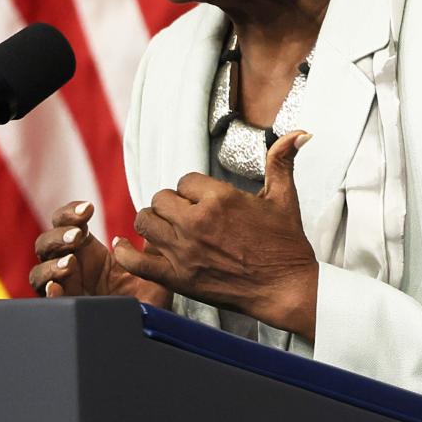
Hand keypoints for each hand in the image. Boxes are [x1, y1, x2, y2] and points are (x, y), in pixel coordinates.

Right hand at [29, 200, 171, 307]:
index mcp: (89, 252)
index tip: (88, 210)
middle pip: (46, 244)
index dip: (70, 212)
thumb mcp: (152, 268)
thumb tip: (149, 220)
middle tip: (78, 236)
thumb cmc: (149, 298)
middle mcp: (73, 268)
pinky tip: (57, 289)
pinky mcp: (68, 311)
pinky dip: (49, 293)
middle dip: (58, 236)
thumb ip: (148, 246)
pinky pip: (47, 303)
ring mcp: (67, 290)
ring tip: (71, 263)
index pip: (66, 222)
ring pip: (39, 272)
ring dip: (51, 264)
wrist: (151, 331)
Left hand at [113, 131, 318, 340]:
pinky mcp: (178, 277)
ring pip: (145, 221)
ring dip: (153, 222)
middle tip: (185, 215)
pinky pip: (137, 260)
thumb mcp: (284, 197)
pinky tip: (123, 244)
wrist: (286, 288)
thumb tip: (299, 133)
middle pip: (160, 198)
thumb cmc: (285, 244)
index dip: (193, 190)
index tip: (203, 201)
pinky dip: (125, 251)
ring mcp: (184, 251)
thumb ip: (282, 161)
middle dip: (172, 204)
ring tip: (166, 228)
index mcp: (220, 199)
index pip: (185, 180)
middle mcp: (197, 222)